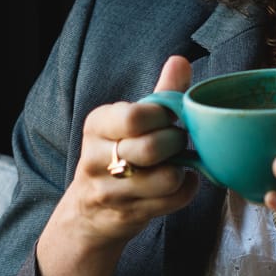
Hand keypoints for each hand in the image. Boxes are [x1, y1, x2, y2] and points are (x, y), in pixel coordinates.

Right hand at [57, 55, 200, 248]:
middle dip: (176, 144)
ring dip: (181, 170)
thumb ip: (158, 94)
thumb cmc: (116, 156)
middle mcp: (96, 158)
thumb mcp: (127, 122)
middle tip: (177, 142)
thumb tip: (180, 61)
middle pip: (152, 148)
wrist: (89, 213)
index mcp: (97, 125)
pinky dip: (186, 190)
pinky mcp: (128, 214)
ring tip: (177, 164)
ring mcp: (110, 190)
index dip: (163, 117)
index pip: (134, 117)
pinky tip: (180, 183)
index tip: (168, 119)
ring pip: (166, 178)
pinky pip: (173, 200)